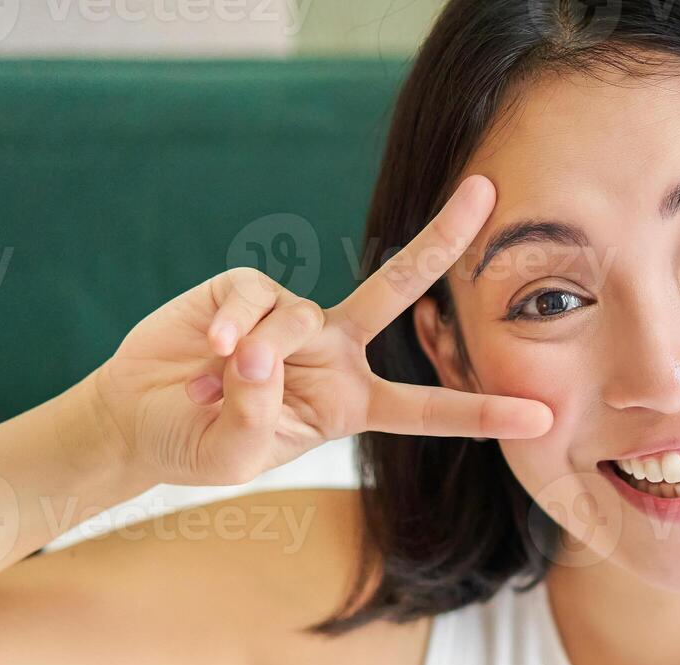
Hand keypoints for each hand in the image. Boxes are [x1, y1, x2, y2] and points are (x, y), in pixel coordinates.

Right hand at [81, 176, 550, 486]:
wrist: (138, 418)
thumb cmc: (196, 445)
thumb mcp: (234, 456)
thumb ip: (256, 415)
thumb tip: (263, 352)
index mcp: (351, 403)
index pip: (428, 408)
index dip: (482, 412)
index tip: (541, 414)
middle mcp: (335, 352)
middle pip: (401, 288)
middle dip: (445, 238)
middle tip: (489, 193)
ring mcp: (294, 317)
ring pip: (299, 317)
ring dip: (259, 352)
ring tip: (216, 382)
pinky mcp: (246, 290)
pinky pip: (252, 298)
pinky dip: (232, 327)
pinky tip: (208, 354)